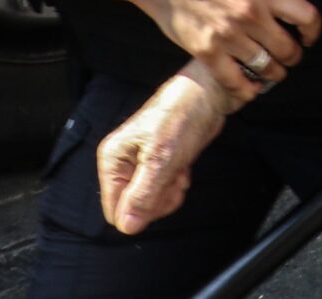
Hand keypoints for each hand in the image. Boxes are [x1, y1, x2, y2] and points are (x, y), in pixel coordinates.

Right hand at [97, 62, 230, 234]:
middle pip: (134, 209)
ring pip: (151, 203)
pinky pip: (163, 192)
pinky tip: (183, 167)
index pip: (114, 211)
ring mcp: (141, 166)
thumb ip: (143, 194)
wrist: (208, 95)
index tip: (160, 192)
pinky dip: (176, 184)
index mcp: (112, 160)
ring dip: (170, 192)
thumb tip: (127, 226)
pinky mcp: (159, 166)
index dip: (140, 211)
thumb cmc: (182, 117)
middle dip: (158, 200)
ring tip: (178, 169)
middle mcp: (122, 165)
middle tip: (172, 178)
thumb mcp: (161, 158)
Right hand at [129, 0, 319, 106]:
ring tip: (269, 74)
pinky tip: (249, 89)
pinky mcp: (206, 51)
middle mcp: (250, 13)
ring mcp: (228, 34)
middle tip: (287, 61)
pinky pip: (235, 82)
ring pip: (265, 68)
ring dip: (271, 75)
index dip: (313, 33)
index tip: (308, 40)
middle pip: (288, 50)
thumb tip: (285, 18)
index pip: (307, 17)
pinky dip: (246, 90)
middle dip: (292, 59)